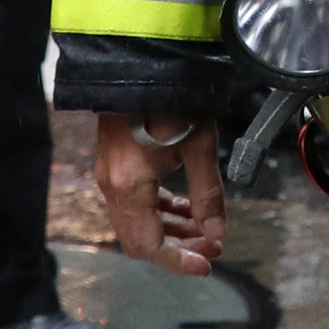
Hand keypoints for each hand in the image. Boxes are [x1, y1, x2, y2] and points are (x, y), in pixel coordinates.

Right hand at [94, 114, 224, 277]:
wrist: (142, 64)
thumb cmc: (172, 100)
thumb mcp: (199, 147)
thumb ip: (208, 195)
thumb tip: (218, 232)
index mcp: (130, 186)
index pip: (149, 245)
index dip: (179, 261)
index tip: (207, 264)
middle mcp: (112, 187)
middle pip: (141, 239)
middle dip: (179, 248)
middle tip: (213, 247)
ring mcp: (110, 176)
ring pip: (139, 222)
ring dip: (172, 230)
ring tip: (208, 230)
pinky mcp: (115, 166)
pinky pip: (137, 202)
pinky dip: (162, 211)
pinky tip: (187, 209)